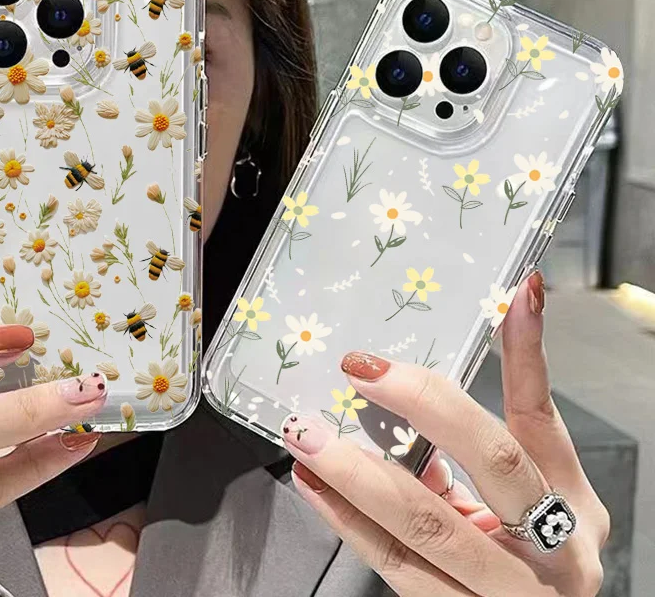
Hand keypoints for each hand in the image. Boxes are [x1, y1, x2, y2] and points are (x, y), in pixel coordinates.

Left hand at [283, 272, 609, 595]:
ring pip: (423, 530)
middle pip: (488, 470)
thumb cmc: (548, 537)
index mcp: (573, 506)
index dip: (480, 373)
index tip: (436, 329)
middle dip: (419, 412)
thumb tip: (504, 313)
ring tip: (309, 437)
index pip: (528, 424)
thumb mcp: (545, 471)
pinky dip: (348, 520)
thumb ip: (510, 408)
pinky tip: (314, 484)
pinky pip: (394, 566)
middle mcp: (550, 556)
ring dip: (355, 476)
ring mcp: (501, 593)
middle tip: (357, 371)